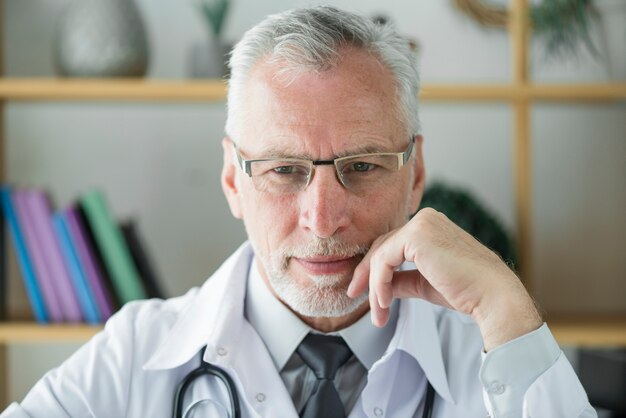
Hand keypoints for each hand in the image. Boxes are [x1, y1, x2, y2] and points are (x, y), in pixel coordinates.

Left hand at [347, 207, 541, 350]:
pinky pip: (385, 260)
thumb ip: (403, 280)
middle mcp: (425, 219)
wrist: (491, 295)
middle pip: (382, 247)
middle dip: (367, 276)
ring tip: (377, 313)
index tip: (363, 291)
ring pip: (381, 255)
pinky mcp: (417, 235)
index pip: (392, 244)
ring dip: (374, 287)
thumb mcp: (426, 284)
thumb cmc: (467, 291)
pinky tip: (383, 303)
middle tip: (356, 297)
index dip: (374, 268)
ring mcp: (421, 223)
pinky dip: (379, 283)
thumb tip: (382, 287)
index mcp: (430, 226)